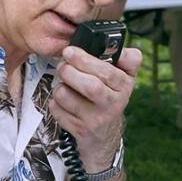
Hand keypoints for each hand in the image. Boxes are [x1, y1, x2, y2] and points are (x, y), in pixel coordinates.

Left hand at [49, 45, 139, 170]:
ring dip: (59, 87)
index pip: (107, 73)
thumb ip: (127, 59)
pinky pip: (58, 111)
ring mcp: (96, 120)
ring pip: (67, 96)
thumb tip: (118, 44)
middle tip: (63, 65)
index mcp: (124, 87)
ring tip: (64, 85)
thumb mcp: (125, 79)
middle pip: (90, 86)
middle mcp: (113, 104)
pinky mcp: (80, 130)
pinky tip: (63, 102)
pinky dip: (55, 103)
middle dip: (69, 71)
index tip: (70, 51)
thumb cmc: (110, 100)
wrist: (104, 136)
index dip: (85, 60)